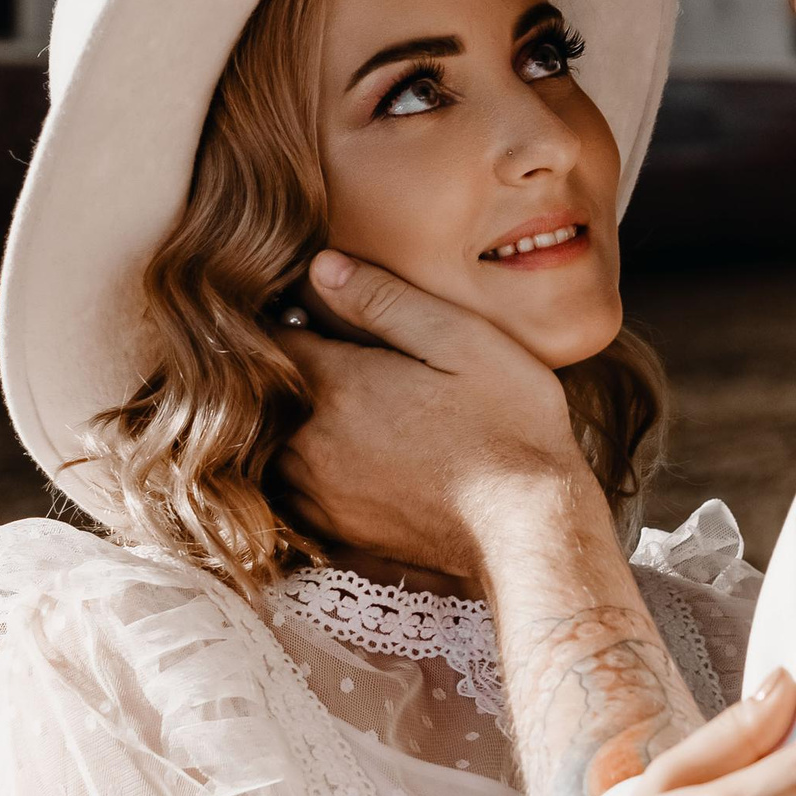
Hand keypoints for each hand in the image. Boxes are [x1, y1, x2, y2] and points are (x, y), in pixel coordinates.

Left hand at [281, 248, 595, 573]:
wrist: (530, 527)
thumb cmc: (508, 424)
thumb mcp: (461, 339)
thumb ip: (384, 299)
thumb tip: (321, 267)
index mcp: (337, 384)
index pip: (272, 338)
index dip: (288, 319)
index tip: (311, 314)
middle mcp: (312, 441)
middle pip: (265, 395)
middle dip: (285, 371)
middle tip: (329, 358)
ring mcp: (319, 491)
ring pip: (271, 444)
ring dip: (289, 421)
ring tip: (341, 406)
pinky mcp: (336, 527)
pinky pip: (289, 490)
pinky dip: (301, 467)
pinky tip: (346, 456)